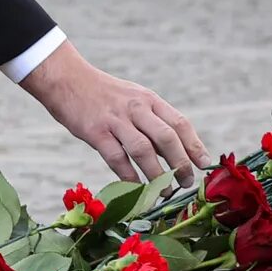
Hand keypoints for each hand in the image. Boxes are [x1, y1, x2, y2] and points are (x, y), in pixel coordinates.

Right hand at [19, 42, 207, 182]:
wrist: (66, 78)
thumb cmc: (103, 94)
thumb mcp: (133, 98)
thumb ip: (152, 122)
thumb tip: (173, 153)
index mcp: (149, 99)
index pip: (180, 123)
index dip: (195, 145)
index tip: (204, 165)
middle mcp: (136, 108)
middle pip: (167, 138)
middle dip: (180, 164)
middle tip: (186, 183)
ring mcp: (115, 119)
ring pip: (144, 150)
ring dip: (158, 175)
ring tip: (165, 192)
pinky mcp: (95, 131)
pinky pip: (117, 158)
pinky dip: (129, 177)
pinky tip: (136, 189)